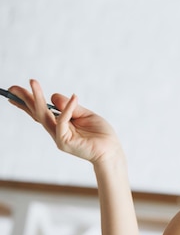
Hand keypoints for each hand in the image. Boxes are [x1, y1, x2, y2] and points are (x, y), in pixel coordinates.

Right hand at [7, 80, 122, 164]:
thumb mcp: (86, 115)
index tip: (17, 91)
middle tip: (12, 88)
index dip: (29, 101)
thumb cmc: (101, 135)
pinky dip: (67, 109)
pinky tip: (74, 97)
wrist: (112, 151)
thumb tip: (54, 96)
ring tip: (32, 83)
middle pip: (37, 113)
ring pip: (44, 116)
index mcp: (61, 125)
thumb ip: (71, 107)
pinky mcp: (65, 141)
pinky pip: (62, 121)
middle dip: (25, 100)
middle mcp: (57, 132)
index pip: (42, 112)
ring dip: (37, 99)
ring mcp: (59, 137)